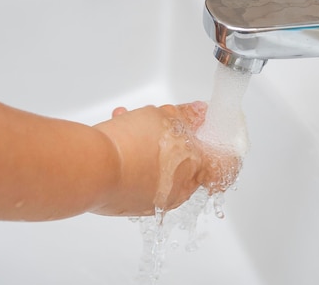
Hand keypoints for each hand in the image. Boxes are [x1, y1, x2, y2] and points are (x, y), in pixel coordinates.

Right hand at [92, 102, 241, 215]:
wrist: (94, 169)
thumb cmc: (132, 145)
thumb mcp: (165, 117)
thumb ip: (187, 115)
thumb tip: (201, 113)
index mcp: (196, 170)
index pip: (225, 165)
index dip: (223, 147)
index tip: (213, 134)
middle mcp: (179, 191)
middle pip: (187, 161)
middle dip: (174, 137)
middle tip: (161, 119)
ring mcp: (154, 201)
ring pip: (159, 166)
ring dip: (149, 143)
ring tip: (129, 121)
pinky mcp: (130, 205)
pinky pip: (139, 178)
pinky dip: (133, 159)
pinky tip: (117, 137)